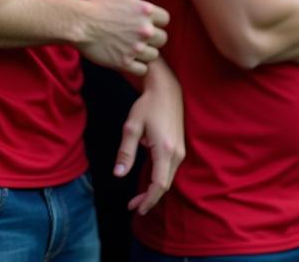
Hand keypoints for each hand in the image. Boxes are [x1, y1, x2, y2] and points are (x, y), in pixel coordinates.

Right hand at [78, 0, 169, 76]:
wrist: (80, 23)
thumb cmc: (97, 5)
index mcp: (146, 11)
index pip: (166, 20)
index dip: (157, 22)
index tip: (148, 23)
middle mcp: (145, 30)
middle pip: (162, 39)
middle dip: (153, 38)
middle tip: (140, 38)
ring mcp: (136, 47)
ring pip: (154, 56)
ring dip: (145, 53)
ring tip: (133, 49)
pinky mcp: (125, 62)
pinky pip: (142, 70)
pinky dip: (137, 66)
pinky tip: (128, 59)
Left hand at [113, 65, 184, 214]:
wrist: (166, 89)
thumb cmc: (147, 105)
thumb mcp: (132, 127)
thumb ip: (126, 152)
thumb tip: (119, 174)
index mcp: (165, 149)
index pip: (159, 184)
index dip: (148, 200)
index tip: (136, 209)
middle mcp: (176, 153)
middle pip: (164, 185)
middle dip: (149, 198)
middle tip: (132, 206)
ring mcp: (180, 150)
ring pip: (168, 178)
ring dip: (154, 189)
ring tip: (138, 198)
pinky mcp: (179, 147)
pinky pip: (169, 169)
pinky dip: (159, 179)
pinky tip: (148, 181)